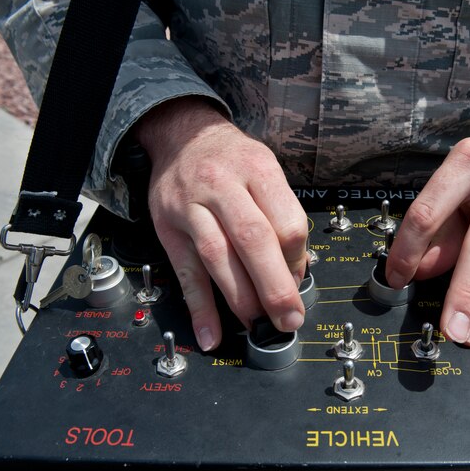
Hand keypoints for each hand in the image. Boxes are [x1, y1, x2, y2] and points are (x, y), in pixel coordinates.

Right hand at [136, 97, 308, 350]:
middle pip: (253, 240)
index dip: (297, 260)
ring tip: (258, 326)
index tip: (300, 280)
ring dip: (242, 300)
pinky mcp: (169, 229)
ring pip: (219, 258)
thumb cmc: (232, 160)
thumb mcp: (264, 170)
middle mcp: (223, 186)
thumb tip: (298, 269)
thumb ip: (281, 214)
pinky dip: (199, 308)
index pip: (286, 222)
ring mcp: (192, 207)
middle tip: (289, 319)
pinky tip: (210, 333)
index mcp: (258, 170)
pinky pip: (186, 273)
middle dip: (275, 288)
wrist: (182, 136)